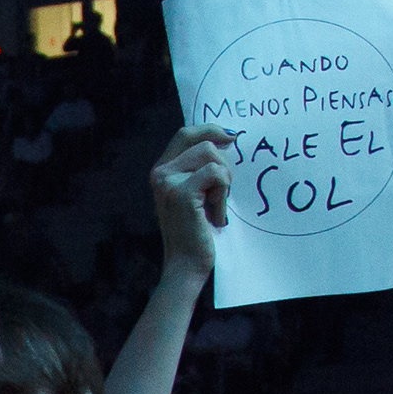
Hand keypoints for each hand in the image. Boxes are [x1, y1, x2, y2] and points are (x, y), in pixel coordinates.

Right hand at [148, 125, 234, 274]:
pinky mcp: (182, 193)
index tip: (232, 138)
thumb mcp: (196, 193)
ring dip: (224, 181)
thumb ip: (200, 168)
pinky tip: (216, 213)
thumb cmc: (196, 231)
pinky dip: (223, 193)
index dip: (210, 129)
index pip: (186, 133)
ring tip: (217, 205)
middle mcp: (160, 173)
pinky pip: (216, 174)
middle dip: (224, 163)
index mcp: (162, 171)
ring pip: (212, 155)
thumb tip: (226, 140)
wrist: (186, 264)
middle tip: (222, 192)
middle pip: (204, 143)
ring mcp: (168, 182)